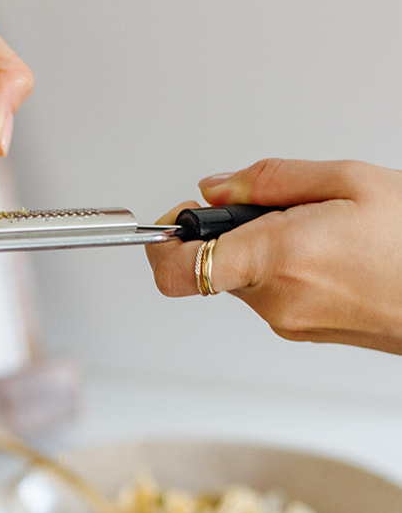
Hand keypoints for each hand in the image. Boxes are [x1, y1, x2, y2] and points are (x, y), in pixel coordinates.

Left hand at [147, 158, 401, 353]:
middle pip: (212, 263)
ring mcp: (290, 323)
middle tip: (276, 206)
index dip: (164, 241)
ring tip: (320, 227)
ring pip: (243, 276)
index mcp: (280, 257)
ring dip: (262, 249)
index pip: (178, 267)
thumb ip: (270, 180)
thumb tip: (214, 188)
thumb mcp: (349, 180)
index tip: (177, 218)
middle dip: (232, 230)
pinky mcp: (304, 333)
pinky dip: (284, 268)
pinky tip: (328, 252)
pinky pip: (271, 292)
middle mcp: (277, 300)